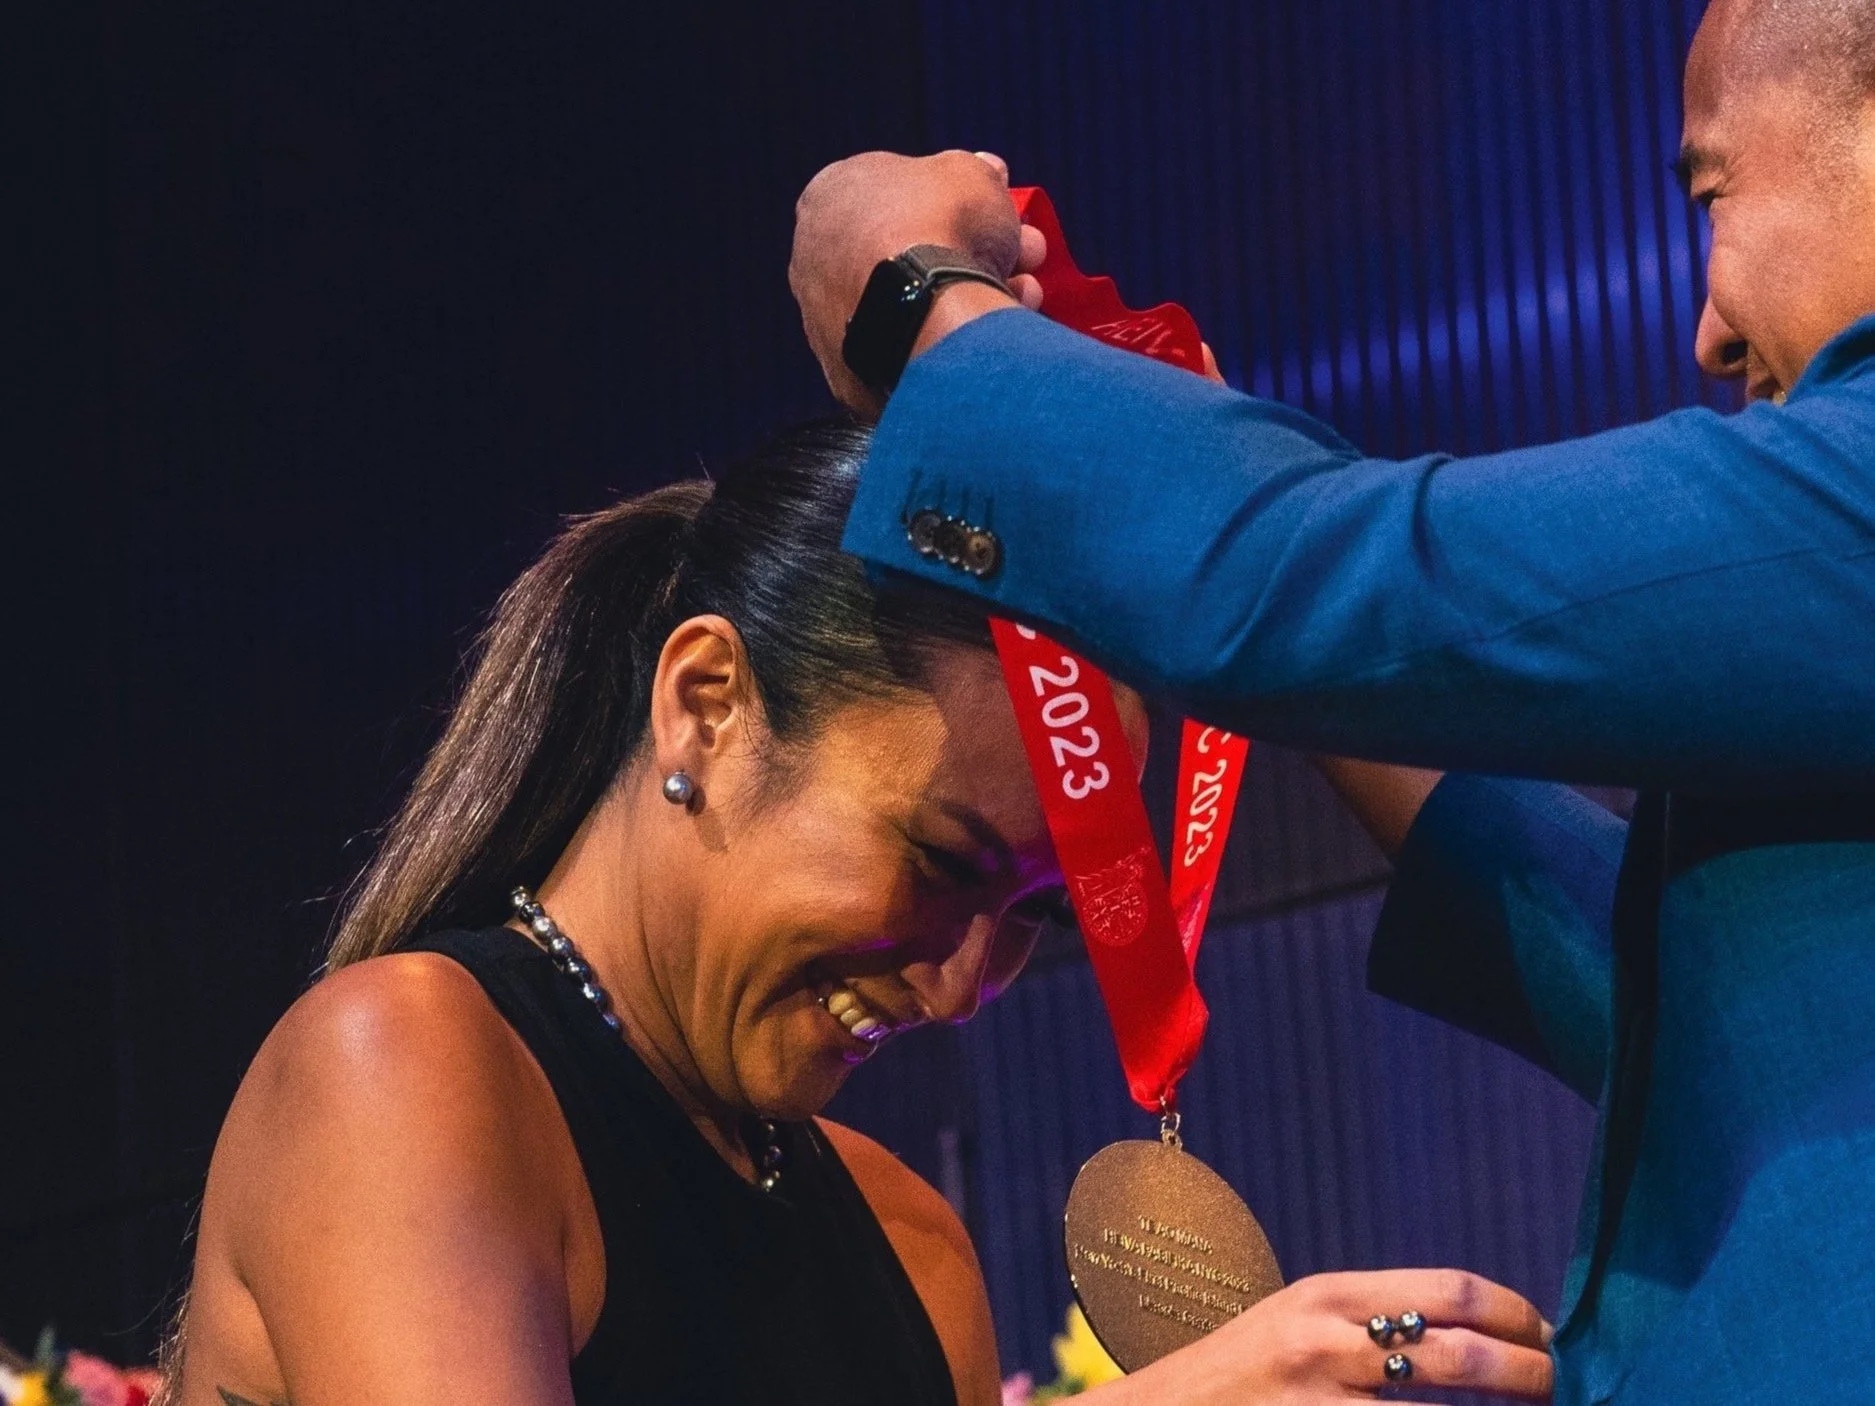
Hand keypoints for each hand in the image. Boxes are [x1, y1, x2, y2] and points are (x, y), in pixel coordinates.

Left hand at [789, 150, 1044, 413]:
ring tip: (1024, 298)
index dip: (959, 202)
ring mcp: (827, 321)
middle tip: (1024, 258)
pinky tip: (989, 340)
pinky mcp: (848, 374)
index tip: (997, 215)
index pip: (900, 194)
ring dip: (975, 297)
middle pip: (913, 251)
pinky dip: (947, 345)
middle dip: (976, 253)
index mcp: (831, 195)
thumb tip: (987, 170)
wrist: (919, 312)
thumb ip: (975, 170)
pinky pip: (907, 352)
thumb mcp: (970, 173)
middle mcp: (816, 258)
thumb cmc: (939, 226)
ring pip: (916, 304)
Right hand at [1096, 1268, 1553, 1402]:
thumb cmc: (1244, 1372)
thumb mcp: (1302, 1321)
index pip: (1451, 1291)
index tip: (1551, 1334)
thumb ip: (1377, 1320)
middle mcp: (1327, 1345)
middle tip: (1564, 1385)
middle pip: (1460, 1355)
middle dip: (1532, 1374)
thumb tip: (1479, 1333)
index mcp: (1330, 1296)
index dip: (1518, 1314)